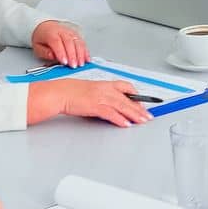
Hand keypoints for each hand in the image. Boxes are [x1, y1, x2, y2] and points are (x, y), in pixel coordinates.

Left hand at [32, 21, 88, 67]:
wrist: (46, 27)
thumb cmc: (42, 38)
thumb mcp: (37, 46)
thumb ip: (44, 52)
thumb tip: (52, 56)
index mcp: (50, 33)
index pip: (56, 42)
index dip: (61, 52)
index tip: (64, 62)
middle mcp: (62, 31)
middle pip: (69, 42)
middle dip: (72, 55)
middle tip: (74, 65)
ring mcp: (70, 32)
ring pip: (78, 42)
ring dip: (81, 53)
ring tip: (81, 64)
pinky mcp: (76, 35)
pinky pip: (83, 42)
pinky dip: (86, 51)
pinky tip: (87, 59)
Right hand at [36, 78, 151, 126]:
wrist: (60, 93)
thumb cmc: (71, 91)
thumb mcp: (90, 89)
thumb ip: (102, 94)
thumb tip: (110, 103)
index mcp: (105, 84)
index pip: (126, 87)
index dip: (136, 96)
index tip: (143, 103)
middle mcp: (105, 89)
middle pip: (127, 99)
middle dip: (140, 109)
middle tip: (148, 115)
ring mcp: (101, 97)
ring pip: (123, 106)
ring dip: (134, 115)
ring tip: (142, 121)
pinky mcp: (95, 106)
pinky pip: (111, 114)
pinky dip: (120, 119)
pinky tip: (126, 124)